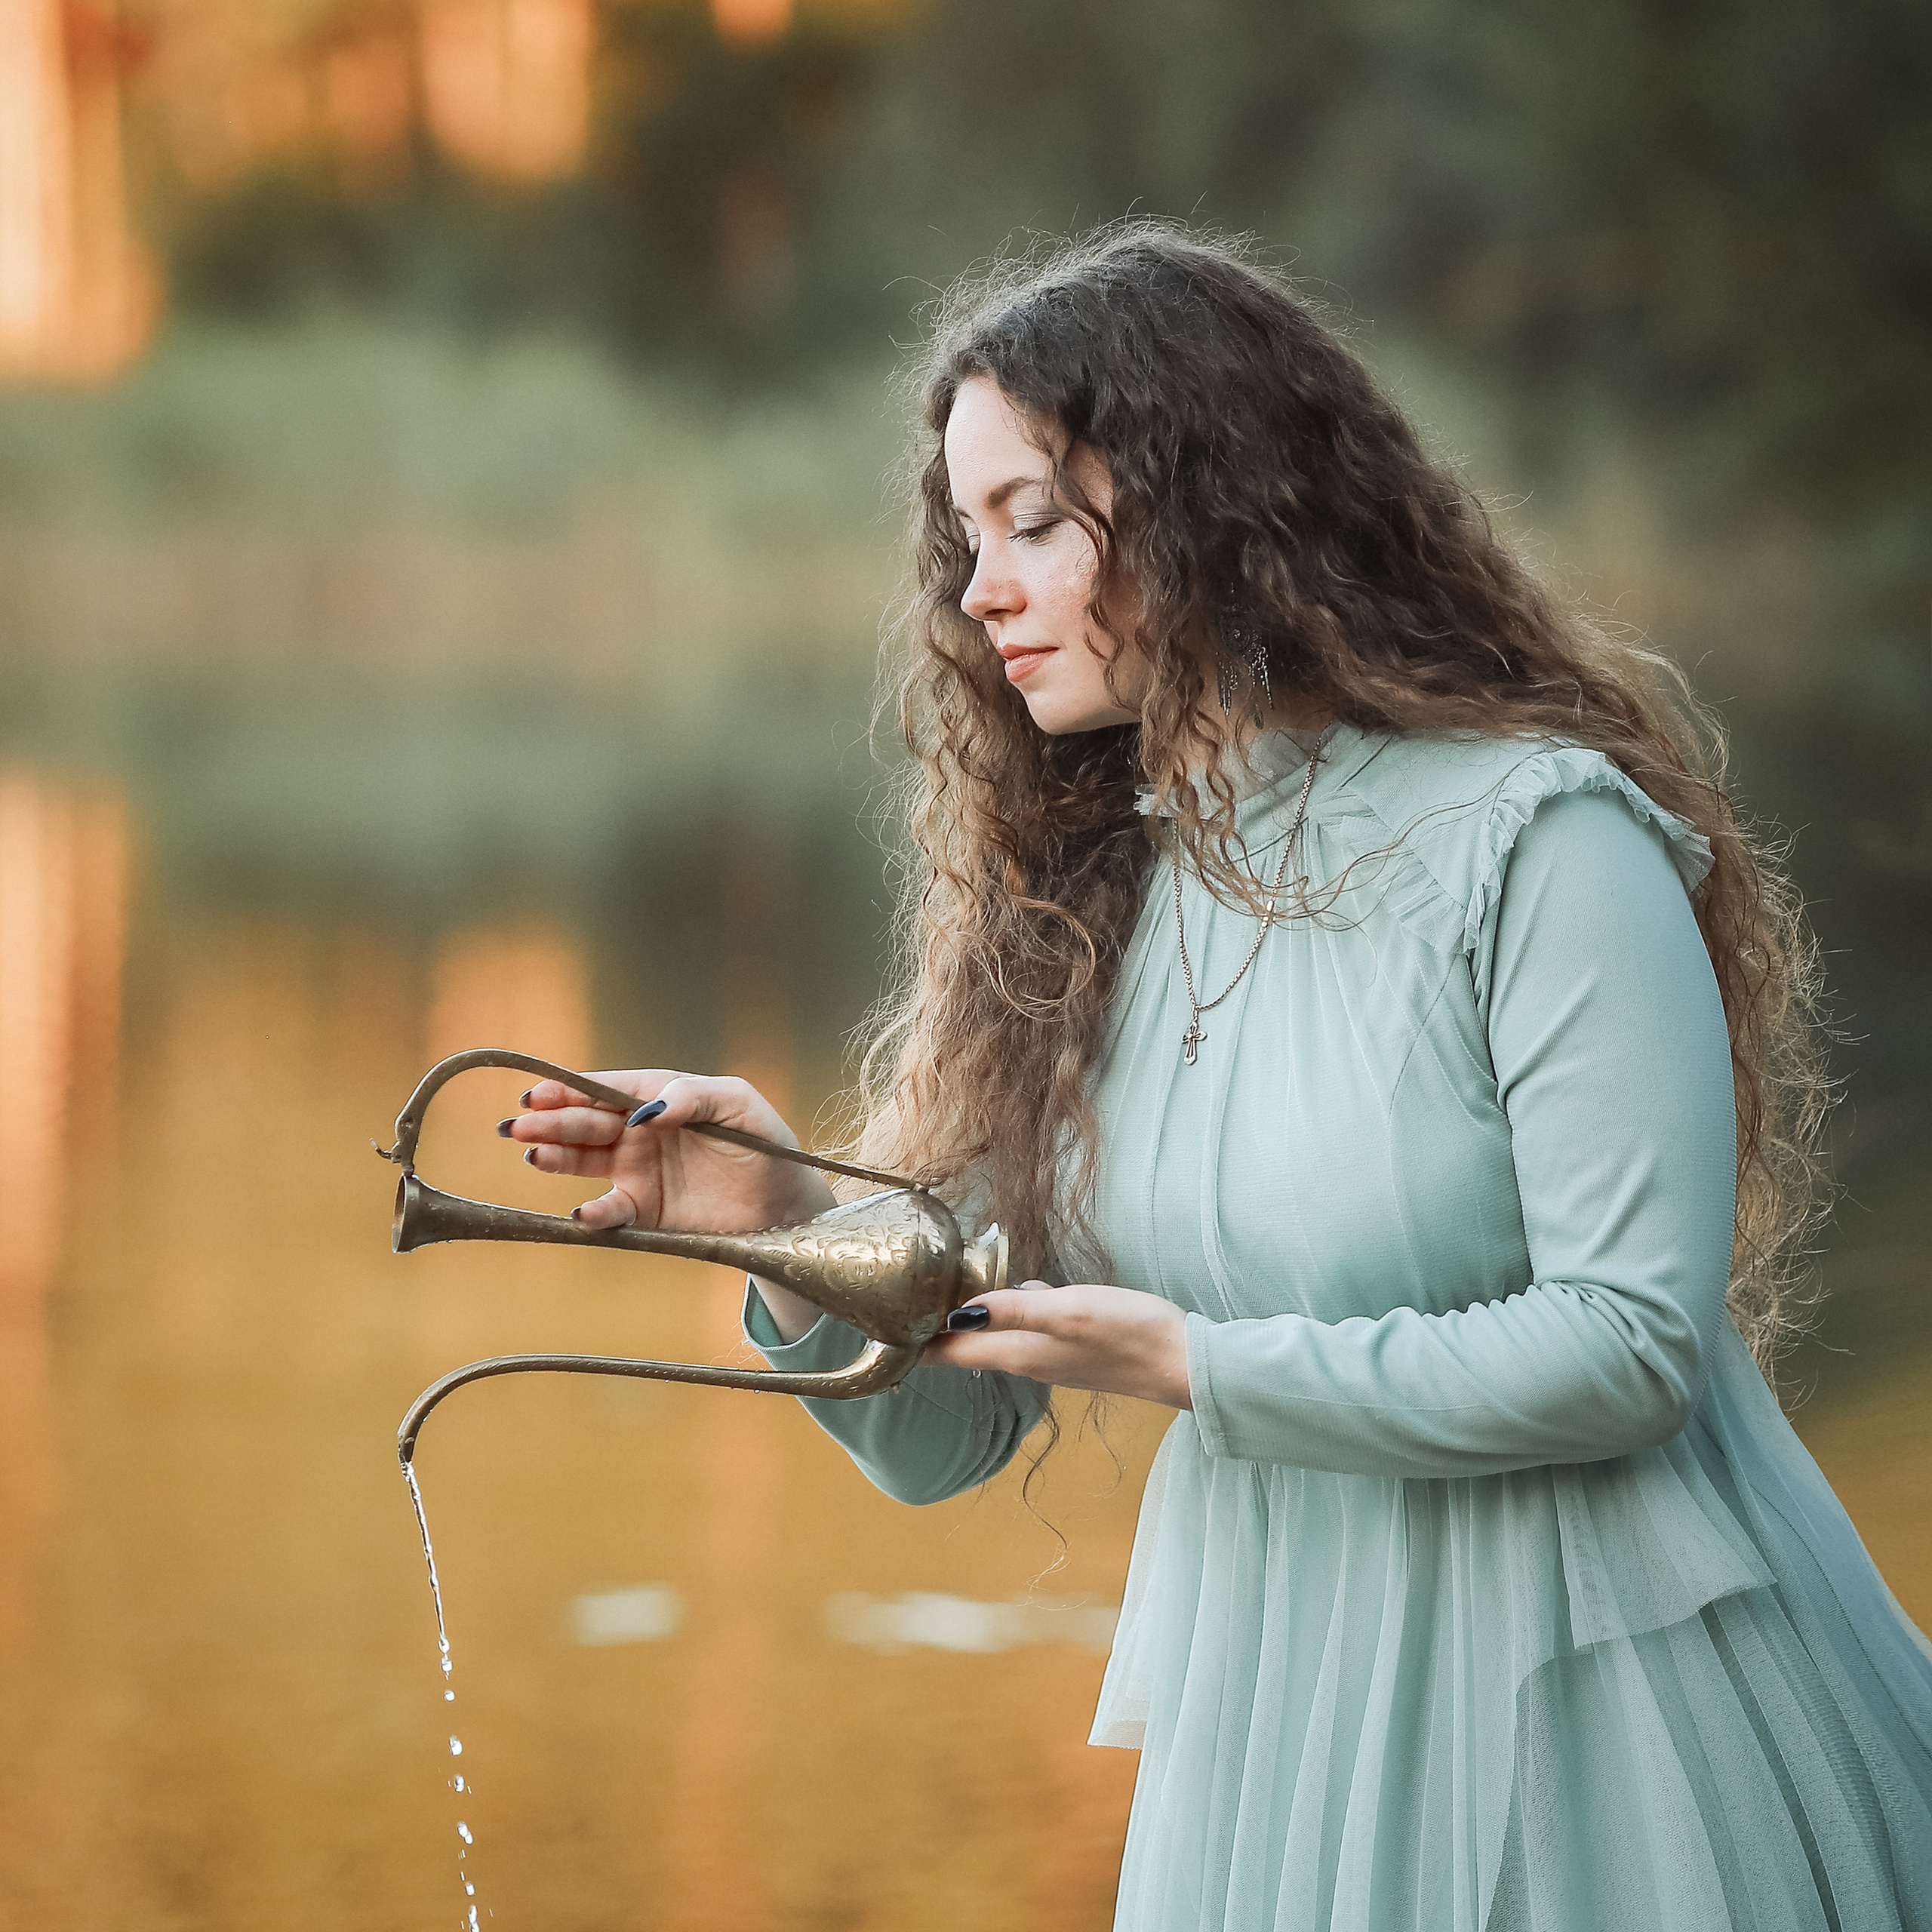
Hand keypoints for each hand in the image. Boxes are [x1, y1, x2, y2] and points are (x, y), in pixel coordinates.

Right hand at [503, 1070, 833, 1235]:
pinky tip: (583, 1212)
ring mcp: (638, 1172)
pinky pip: (611, 1211)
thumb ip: (695, 1096)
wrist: (785, 1204)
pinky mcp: (645, 1212)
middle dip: (551, 1122)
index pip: (607, 1088)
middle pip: (587, 1122)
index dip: (571, 1090)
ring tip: (535, 1155)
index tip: (538, 1093)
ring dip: (558, 1158)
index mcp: (660, 1098)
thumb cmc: (766, 1144)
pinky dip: (595, 1213)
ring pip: (586, 1161)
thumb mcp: (739, 1105)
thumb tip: (648, 1108)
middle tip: (518, 1126)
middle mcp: (640, 1132)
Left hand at [919, 1281, 1192, 1408]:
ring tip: (943, 1289)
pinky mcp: (1073, 1347)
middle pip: (964, 1345)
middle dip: (931, 1327)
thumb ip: (1013, 1309)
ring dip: (968, 1317)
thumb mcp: (1068, 1311)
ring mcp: (1051, 1356)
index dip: (912, 1341)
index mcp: (1018, 1352)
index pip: (948, 1351)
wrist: (1185, 1363)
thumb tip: (958, 1313)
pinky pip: (1026, 1327)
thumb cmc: (1128, 1333)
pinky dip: (1008, 1311)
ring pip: (995, 1335)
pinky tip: (1019, 1288)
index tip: (877, 1325)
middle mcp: (1027, 1359)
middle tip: (900, 1299)